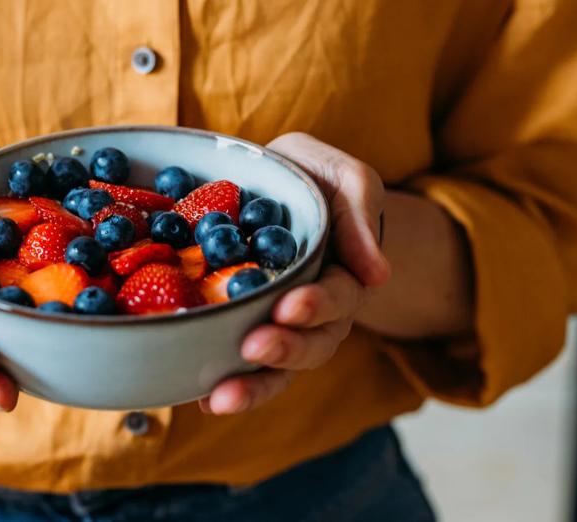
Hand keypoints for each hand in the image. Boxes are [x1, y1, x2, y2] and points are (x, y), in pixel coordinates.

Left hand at [200, 132, 391, 414]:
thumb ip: (361, 210)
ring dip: (253, 386)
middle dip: (284, 350)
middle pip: (311, 345)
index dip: (316, 306)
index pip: (337, 298)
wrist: (272, 185)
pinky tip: (198, 400)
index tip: (290, 306)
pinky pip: (238, 367)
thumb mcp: (343, 177)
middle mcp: (316, 312)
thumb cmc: (313, 178)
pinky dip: (221, 385)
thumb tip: (378, 274)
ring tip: (221, 399)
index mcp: (344, 275)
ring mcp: (280, 326)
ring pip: (277, 369)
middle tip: (254, 347)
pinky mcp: (243, 330)